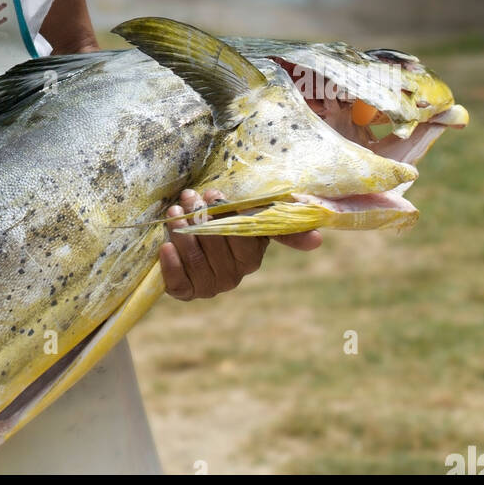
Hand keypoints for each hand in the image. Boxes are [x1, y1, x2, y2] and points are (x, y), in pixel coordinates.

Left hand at [160, 187, 321, 300]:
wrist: (189, 226)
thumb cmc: (223, 217)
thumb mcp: (252, 216)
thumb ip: (281, 225)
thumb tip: (318, 240)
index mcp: (251, 258)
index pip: (242, 240)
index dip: (226, 217)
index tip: (213, 194)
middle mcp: (232, 277)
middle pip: (216, 249)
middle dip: (200, 218)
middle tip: (190, 197)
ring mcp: (208, 286)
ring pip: (195, 264)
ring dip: (182, 234)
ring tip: (174, 211)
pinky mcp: (184, 291)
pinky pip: (178, 286)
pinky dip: (171, 266)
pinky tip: (165, 246)